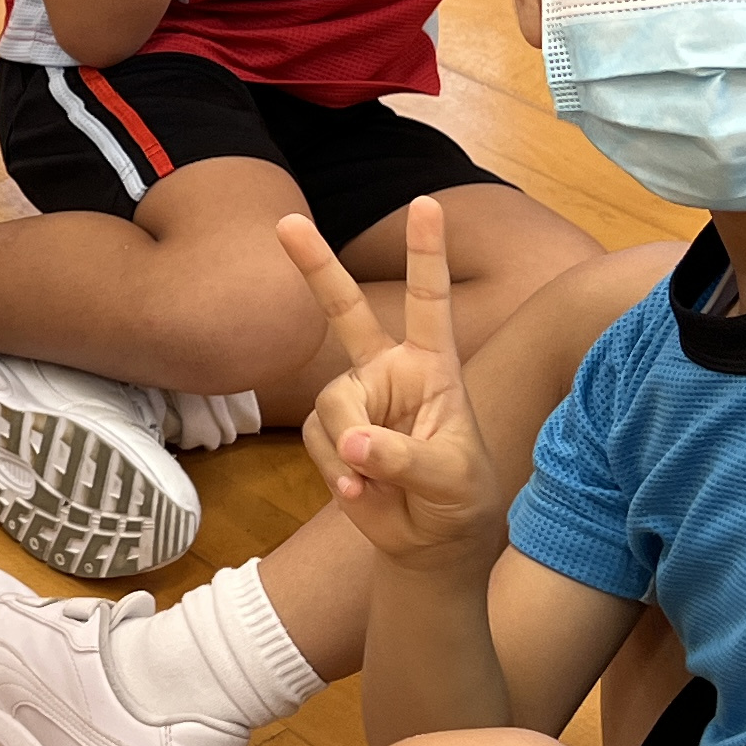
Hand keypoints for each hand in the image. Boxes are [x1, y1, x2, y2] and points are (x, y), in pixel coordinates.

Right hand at [280, 199, 499, 563]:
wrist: (430, 542)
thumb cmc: (460, 498)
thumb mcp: (450, 478)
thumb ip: (404, 458)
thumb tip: (352, 443)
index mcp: (433, 365)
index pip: (429, 301)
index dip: (425, 252)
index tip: (427, 203)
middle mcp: (390, 371)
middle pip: (344, 310)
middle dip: (314, 265)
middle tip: (285, 223)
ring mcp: (357, 400)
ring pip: (332, 404)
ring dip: (347, 448)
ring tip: (375, 482)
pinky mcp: (332, 433)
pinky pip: (318, 441)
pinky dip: (335, 471)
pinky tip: (359, 493)